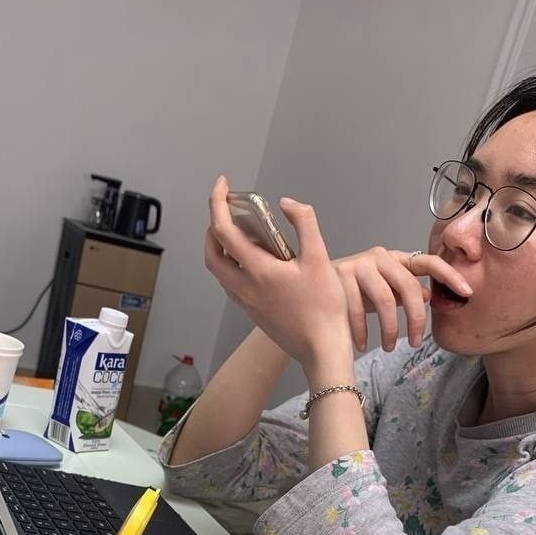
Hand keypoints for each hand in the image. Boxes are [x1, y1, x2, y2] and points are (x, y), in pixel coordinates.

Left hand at [204, 177, 351, 374]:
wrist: (321, 350)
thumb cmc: (324, 308)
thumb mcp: (320, 258)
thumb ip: (304, 223)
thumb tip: (286, 203)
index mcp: (256, 270)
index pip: (223, 230)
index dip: (217, 202)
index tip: (222, 184)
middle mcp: (243, 287)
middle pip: (211, 253)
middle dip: (213, 226)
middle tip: (228, 209)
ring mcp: (246, 302)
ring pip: (219, 271)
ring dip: (221, 247)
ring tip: (242, 232)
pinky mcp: (253, 313)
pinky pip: (232, 284)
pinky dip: (233, 265)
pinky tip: (255, 260)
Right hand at [334, 248, 472, 351]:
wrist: (312, 290)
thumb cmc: (355, 292)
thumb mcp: (384, 292)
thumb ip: (406, 293)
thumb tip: (431, 296)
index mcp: (396, 259)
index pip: (429, 262)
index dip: (450, 276)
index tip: (467, 293)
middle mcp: (380, 256)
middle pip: (409, 287)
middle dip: (415, 319)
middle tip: (415, 342)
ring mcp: (359, 264)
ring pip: (384, 300)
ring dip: (388, 329)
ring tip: (386, 347)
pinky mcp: (340, 276)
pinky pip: (357, 309)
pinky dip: (362, 332)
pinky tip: (362, 345)